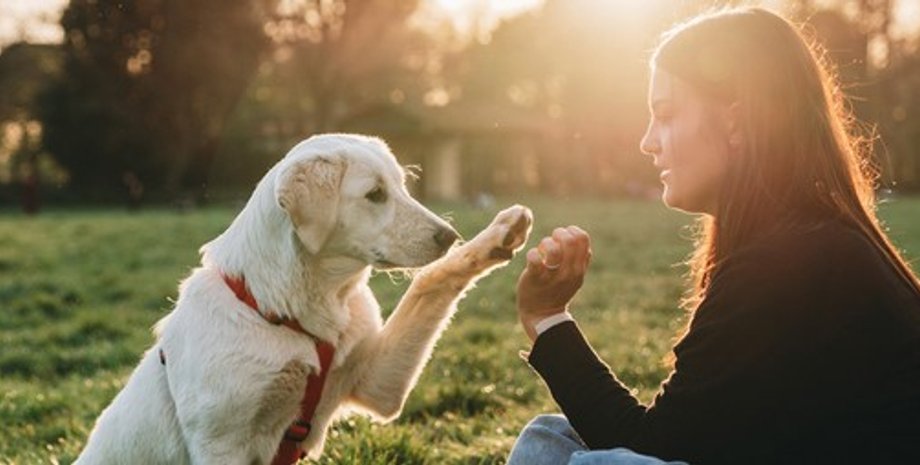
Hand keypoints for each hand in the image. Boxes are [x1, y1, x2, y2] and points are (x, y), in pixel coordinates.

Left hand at [516, 226, 591, 340]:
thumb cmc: (557, 291)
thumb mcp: (575, 277)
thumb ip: (580, 259)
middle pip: (570, 239)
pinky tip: (533, 258)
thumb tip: (580, 236)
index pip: (583, 238)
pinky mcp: (534, 278)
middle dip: (558, 233)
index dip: (572, 231)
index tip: (563, 238)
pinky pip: (534, 258)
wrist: (542, 315)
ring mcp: (552, 276)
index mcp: (579, 269)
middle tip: (551, 241)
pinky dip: (533, 253)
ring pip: (553, 248)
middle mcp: (568, 272)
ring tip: (542, 250)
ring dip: (545, 243)